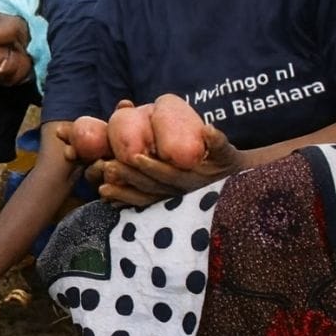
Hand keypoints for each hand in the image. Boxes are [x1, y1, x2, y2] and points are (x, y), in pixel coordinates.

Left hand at [97, 124, 242, 206]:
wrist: (233, 187)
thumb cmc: (226, 163)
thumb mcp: (225, 152)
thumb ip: (217, 142)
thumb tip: (208, 129)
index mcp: (192, 179)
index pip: (169, 174)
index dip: (152, 166)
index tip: (135, 156)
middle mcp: (179, 194)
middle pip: (151, 187)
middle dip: (130, 178)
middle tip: (108, 166)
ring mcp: (171, 203)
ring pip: (144, 200)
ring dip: (123, 194)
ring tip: (102, 188)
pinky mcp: (164, 206)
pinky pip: (143, 206)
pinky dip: (126, 203)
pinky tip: (107, 199)